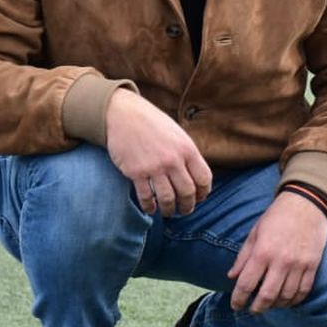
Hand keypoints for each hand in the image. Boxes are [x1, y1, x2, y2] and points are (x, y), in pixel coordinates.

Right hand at [104, 89, 212, 215]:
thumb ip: (187, 154)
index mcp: (187, 149)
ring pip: (168, 198)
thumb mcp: (177, 134)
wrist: (122, 114)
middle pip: (188, 192)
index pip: (204, 179)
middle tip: (184, 210)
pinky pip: (146, 196)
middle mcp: (173, 160)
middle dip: (188, 206)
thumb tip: (195, 176)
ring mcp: (154, 167)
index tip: (200, 198)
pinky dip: (149, 206)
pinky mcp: (136, 172)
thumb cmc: (151, 123)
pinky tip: (151, 208)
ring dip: (169, 210)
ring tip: (168, 212)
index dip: (204, 192)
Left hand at [229, 193, 326, 313]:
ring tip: (270, 305)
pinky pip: (304, 290)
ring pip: (286, 296)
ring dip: (276, 305)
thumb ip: (243, 256)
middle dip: (257, 308)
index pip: (246, 284)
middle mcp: (280, 261)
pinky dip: (295, 300)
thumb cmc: (277, 217)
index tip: (236, 305)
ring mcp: (298, 264)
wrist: (306, 203)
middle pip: (267, 296)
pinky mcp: (312, 265)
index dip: (238, 299)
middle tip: (253, 310)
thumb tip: (231, 277)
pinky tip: (288, 301)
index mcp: (262, 252)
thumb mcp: (255, 233)